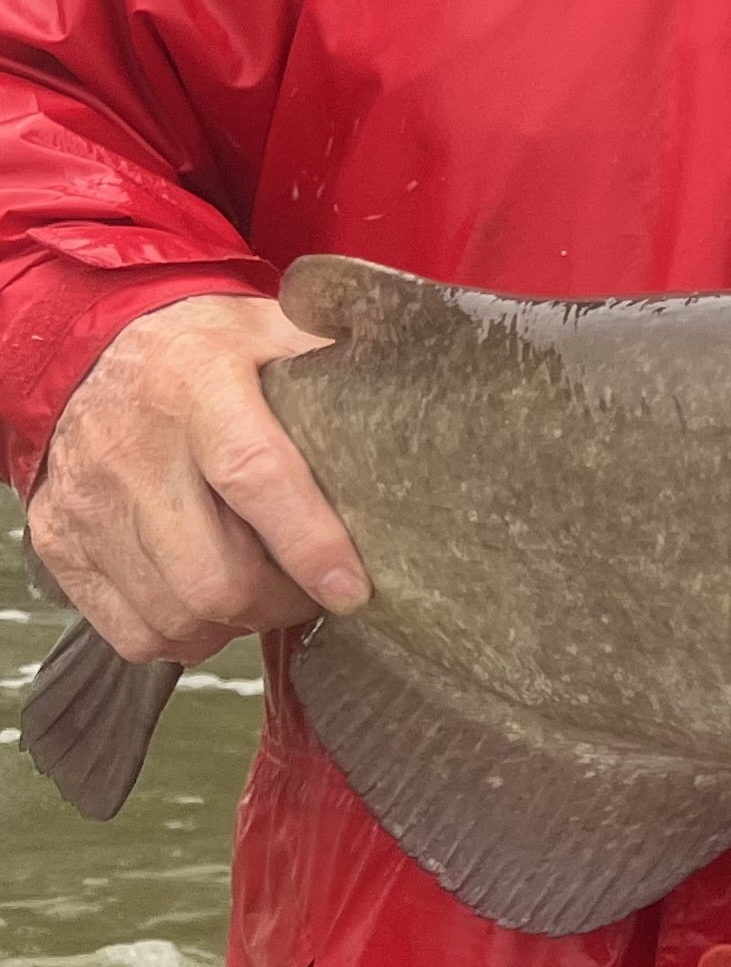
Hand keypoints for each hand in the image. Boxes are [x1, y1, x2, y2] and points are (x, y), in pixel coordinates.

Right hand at [31, 293, 365, 664]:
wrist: (93, 347)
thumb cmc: (208, 350)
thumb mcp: (277, 332)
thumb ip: (342, 368)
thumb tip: (434, 398)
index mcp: (201, 386)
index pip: (257, 476)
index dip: (309, 544)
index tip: (353, 590)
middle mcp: (135, 448)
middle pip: (212, 574)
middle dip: (279, 603)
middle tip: (313, 591)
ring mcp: (89, 501)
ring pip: (173, 614)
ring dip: (233, 624)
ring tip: (265, 595)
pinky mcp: (59, 540)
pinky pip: (127, 629)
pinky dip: (179, 634)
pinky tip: (207, 605)